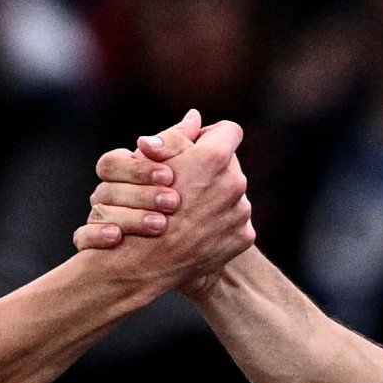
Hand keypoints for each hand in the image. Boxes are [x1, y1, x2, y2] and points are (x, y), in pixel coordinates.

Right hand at [73, 110, 254, 289]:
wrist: (144, 264)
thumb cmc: (139, 208)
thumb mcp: (148, 164)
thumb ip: (176, 137)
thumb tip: (194, 118)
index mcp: (215, 157)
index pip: (228, 131)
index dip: (210, 137)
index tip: (195, 149)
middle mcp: (236, 182)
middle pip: (229, 166)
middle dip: (209, 172)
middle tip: (184, 186)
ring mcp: (241, 212)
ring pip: (231, 194)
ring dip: (214, 199)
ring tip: (187, 213)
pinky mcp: (243, 236)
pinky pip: (234, 222)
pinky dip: (218, 225)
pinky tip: (196, 232)